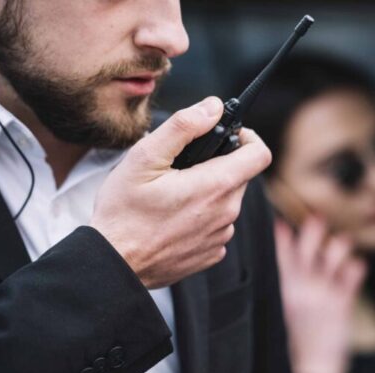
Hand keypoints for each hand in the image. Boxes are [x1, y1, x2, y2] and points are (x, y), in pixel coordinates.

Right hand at [91, 97, 271, 288]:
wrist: (114, 264)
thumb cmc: (124, 211)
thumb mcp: (146, 157)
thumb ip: (184, 126)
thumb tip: (213, 106)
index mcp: (216, 185)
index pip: (259, 154)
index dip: (247, 137)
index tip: (228, 135)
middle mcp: (226, 213)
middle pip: (239, 176)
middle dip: (218, 165)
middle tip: (183, 168)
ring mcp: (220, 236)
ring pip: (227, 201)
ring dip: (208, 193)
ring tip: (172, 196)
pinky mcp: (211, 254)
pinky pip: (217, 226)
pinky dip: (202, 218)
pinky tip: (173, 220)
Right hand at [275, 216, 365, 372]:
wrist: (313, 363)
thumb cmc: (296, 331)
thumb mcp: (283, 303)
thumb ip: (284, 275)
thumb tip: (282, 245)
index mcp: (283, 285)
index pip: (280, 251)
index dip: (282, 233)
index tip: (282, 221)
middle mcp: (302, 285)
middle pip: (309, 244)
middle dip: (314, 228)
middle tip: (318, 220)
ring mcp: (323, 291)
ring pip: (335, 252)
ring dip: (340, 244)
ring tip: (343, 243)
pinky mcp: (342, 301)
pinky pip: (353, 273)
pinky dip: (356, 267)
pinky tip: (356, 267)